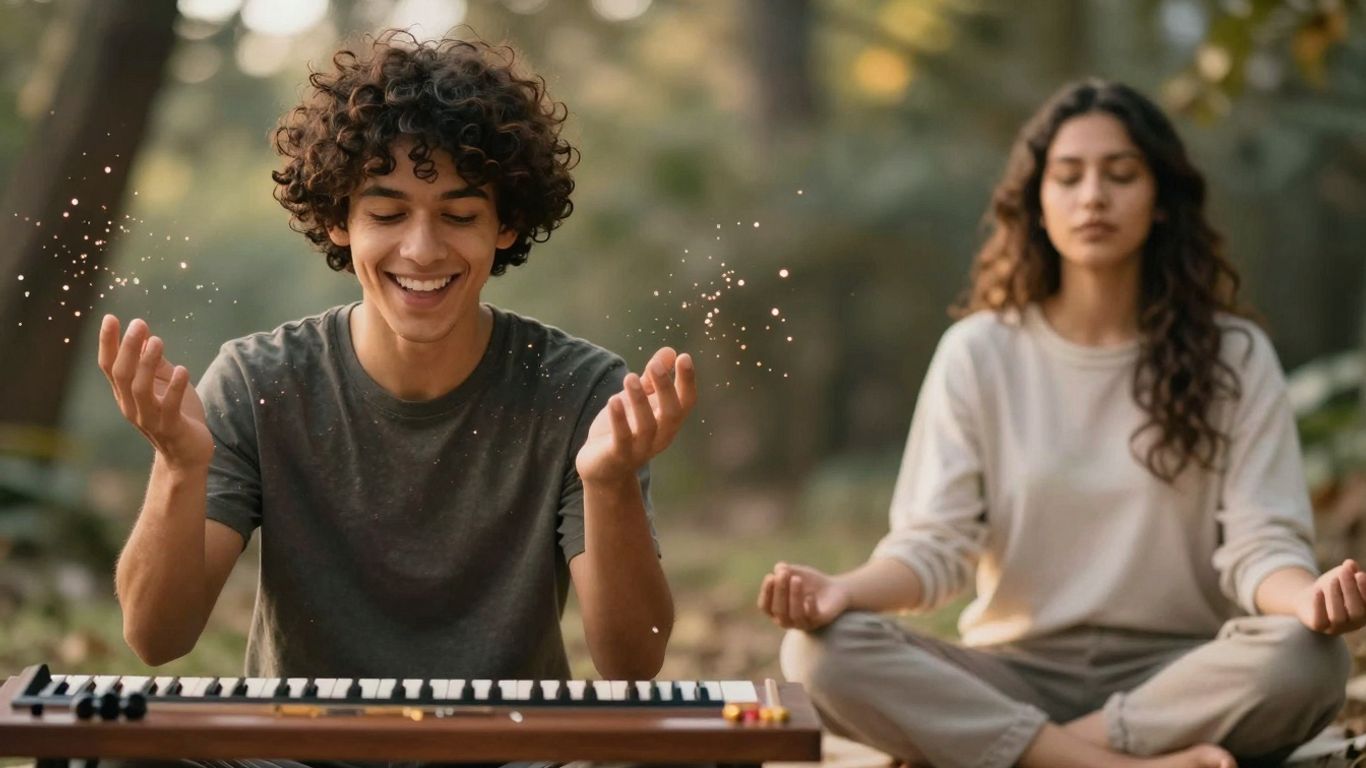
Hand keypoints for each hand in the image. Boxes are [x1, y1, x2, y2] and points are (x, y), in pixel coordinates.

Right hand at [97, 315, 212, 469]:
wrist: (188, 453)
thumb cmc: (176, 414)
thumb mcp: (164, 383)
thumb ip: (154, 361)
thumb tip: (144, 332)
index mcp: (126, 393)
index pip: (109, 365)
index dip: (108, 342)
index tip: (110, 317)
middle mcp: (131, 406)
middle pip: (122, 374)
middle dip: (127, 347)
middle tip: (138, 323)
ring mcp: (150, 418)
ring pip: (141, 389)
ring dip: (148, 364)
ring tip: (158, 341)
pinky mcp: (171, 427)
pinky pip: (170, 407)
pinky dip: (175, 388)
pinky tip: (183, 370)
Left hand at [576, 347, 695, 484]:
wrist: (602, 468)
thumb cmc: (624, 430)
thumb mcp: (639, 401)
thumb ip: (652, 379)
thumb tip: (670, 350)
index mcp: (669, 422)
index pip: (686, 402)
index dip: (687, 381)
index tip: (684, 357)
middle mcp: (661, 436)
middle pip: (671, 413)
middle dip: (666, 388)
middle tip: (656, 365)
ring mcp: (641, 449)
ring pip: (647, 426)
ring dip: (640, 401)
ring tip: (629, 377)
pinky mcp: (618, 456)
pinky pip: (622, 438)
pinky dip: (619, 420)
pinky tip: (613, 400)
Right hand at [758, 562, 850, 629]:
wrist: (834, 589)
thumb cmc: (809, 582)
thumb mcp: (795, 573)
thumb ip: (785, 570)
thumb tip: (779, 567)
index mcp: (777, 611)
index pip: (765, 607)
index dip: (766, 593)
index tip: (770, 576)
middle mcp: (788, 621)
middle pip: (779, 611)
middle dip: (780, 591)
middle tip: (783, 574)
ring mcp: (804, 623)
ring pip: (795, 615)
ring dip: (794, 596)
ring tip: (797, 579)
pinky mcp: (820, 621)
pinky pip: (812, 618)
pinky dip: (810, 607)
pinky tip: (810, 595)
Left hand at [1296, 558, 1365, 634]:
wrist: (1309, 598)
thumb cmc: (1333, 586)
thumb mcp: (1342, 575)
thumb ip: (1349, 571)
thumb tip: (1350, 564)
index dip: (1365, 591)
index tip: (1360, 574)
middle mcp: (1355, 623)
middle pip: (1357, 612)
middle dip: (1351, 590)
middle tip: (1344, 572)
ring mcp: (1337, 627)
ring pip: (1338, 617)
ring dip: (1336, 596)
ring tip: (1332, 580)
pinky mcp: (1319, 627)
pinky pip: (1320, 621)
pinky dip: (1319, 606)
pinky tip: (1317, 590)